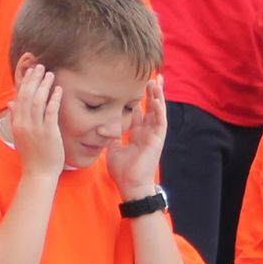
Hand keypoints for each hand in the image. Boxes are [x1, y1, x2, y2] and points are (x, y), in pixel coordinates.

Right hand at [8, 61, 66, 177]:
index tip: (30, 70)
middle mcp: (24, 124)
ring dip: (44, 85)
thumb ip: (15, 118)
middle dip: (34, 79)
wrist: (38, 175)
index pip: (20, 97)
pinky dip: (54, 99)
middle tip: (40, 66)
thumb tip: (11, 102)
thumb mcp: (19, 136)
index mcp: (17, 123)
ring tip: (50, 73)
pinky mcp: (49, 133)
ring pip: (38, 101)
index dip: (25, 82)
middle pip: (28, 96)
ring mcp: (36, 129)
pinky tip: (58, 89)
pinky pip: (51, 112)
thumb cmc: (31, 157)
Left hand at [108, 75, 168, 199]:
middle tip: (151, 77)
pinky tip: (157, 99)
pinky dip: (159, 110)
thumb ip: (111, 137)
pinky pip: (160, 122)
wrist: (130, 186)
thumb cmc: (123, 172)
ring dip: (157, 96)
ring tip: (156, 81)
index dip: (138, 100)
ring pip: (158, 112)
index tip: (135, 86)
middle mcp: (147, 133)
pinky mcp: (158, 140)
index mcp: (137, 135)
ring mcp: (154, 136)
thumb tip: (102, 127)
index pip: (139, 113)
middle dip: (151, 93)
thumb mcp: (113, 150)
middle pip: (150, 108)